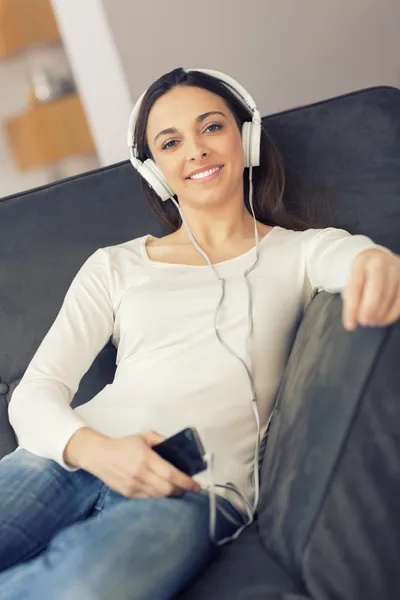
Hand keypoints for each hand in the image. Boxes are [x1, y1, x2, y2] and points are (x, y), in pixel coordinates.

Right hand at [67, 428, 201, 498]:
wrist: (99, 456)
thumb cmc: (123, 445)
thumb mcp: (145, 436)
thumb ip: (162, 441)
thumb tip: (179, 450)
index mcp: (145, 458)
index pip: (171, 474)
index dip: (186, 482)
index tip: (196, 485)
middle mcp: (140, 474)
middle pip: (168, 489)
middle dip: (182, 490)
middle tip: (189, 487)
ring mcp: (134, 487)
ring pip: (160, 496)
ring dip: (172, 494)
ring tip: (178, 489)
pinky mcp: (129, 494)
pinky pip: (150, 499)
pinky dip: (159, 496)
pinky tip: (163, 490)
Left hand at [341, 248, 399, 330]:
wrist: (380, 260)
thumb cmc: (364, 275)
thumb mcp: (353, 282)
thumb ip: (351, 299)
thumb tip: (352, 321)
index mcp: (362, 261)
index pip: (356, 286)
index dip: (352, 308)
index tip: (350, 325)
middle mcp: (381, 263)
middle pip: (377, 290)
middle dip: (369, 310)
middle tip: (363, 322)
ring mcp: (397, 270)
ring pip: (390, 297)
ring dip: (379, 315)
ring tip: (371, 322)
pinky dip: (391, 315)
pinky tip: (383, 320)